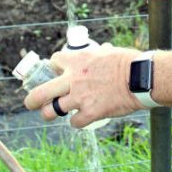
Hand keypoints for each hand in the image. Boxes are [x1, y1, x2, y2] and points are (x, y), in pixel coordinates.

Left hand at [23, 44, 143, 127]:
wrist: (140, 78)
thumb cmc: (128, 62)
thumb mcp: (107, 51)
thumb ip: (98, 54)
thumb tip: (103, 49)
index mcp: (77, 60)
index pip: (53, 62)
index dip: (53, 67)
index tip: (57, 72)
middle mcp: (73, 79)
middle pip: (40, 93)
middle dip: (32, 100)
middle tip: (31, 103)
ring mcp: (80, 98)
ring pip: (51, 111)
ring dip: (50, 113)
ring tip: (51, 114)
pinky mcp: (90, 113)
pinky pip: (74, 122)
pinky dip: (77, 121)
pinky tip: (81, 118)